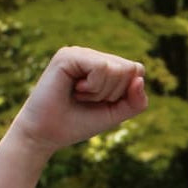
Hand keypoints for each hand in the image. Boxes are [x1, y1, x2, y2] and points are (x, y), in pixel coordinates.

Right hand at [11, 47, 147, 154]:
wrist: (48, 134)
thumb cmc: (81, 122)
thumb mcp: (117, 114)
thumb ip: (136, 101)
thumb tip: (139, 79)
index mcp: (106, 65)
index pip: (137, 70)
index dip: (126, 93)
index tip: (103, 101)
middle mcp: (94, 55)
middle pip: (130, 69)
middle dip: (114, 93)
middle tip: (89, 99)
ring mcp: (80, 53)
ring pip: (117, 69)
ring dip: (102, 92)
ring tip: (81, 95)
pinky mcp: (68, 55)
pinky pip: (101, 67)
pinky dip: (93, 86)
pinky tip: (75, 89)